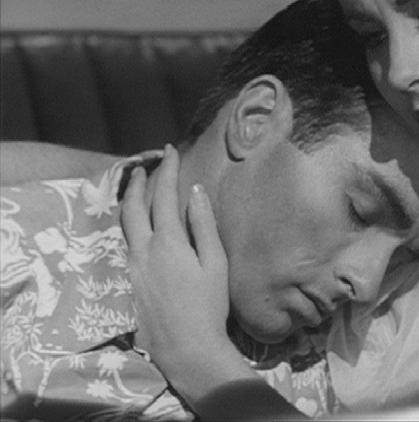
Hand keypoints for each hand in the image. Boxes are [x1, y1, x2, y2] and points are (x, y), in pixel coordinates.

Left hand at [121, 144, 229, 374]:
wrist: (187, 348)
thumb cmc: (209, 306)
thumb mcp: (215, 263)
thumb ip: (203, 225)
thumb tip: (194, 191)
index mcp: (168, 242)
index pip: (163, 196)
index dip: (167, 169)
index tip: (170, 150)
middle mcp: (144, 250)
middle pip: (134, 205)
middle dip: (140, 180)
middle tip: (147, 164)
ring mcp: (132, 267)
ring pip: (124, 223)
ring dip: (130, 200)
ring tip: (136, 187)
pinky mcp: (129, 281)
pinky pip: (125, 241)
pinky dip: (129, 222)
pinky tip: (137, 224)